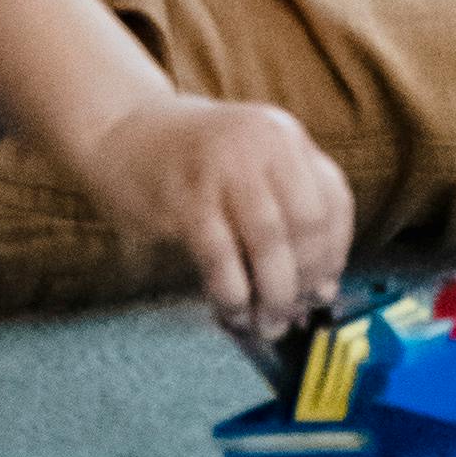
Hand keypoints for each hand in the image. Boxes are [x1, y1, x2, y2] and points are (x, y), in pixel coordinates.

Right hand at [87, 83, 352, 348]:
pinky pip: (221, 258)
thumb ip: (285, 210)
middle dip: (306, 278)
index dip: (334, 254)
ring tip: (268, 323)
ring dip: (274, 295)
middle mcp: (262, 143)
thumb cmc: (191, 162)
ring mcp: (223, 166)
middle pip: (307, 222)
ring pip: (269, 243)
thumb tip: (321, 287)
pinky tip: (232, 312)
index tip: (324, 290)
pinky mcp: (185, 197)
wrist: (120, 133)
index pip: (333, 200)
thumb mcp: (249, 165)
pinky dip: (233, 294)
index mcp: (284, 136)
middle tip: (294, 313)